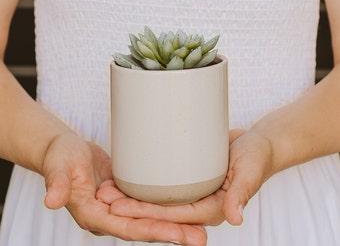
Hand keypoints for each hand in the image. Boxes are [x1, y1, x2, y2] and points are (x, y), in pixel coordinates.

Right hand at [42, 132, 205, 244]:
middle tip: (201, 237)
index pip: (127, 228)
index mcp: (94, 215)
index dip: (153, 232)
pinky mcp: (126, 195)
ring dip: (174, 223)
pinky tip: (185, 206)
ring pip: (149, 218)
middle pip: (145, 228)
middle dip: (173, 233)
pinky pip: (148, 204)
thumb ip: (57, 184)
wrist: (66, 151)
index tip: (179, 236)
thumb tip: (50, 201)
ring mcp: (119, 207)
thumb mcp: (59, 167)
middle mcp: (109, 216)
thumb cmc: (60, 157)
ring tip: (201, 227)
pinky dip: (166, 207)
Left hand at [97, 129, 273, 226]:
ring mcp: (195, 194)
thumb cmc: (257, 157)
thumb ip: (241, 193)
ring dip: (134, 196)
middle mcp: (200, 205)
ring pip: (159, 200)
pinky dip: (146, 184)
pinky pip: (166, 187)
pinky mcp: (191, 181)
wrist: (258, 144)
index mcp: (213, 209)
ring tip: (107, 188)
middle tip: (104, 196)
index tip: (119, 206)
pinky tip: (129, 177)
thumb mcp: (250, 171)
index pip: (173, 216)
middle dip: (131, 206)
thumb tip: (235, 218)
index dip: (145, 213)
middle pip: (160, 211)